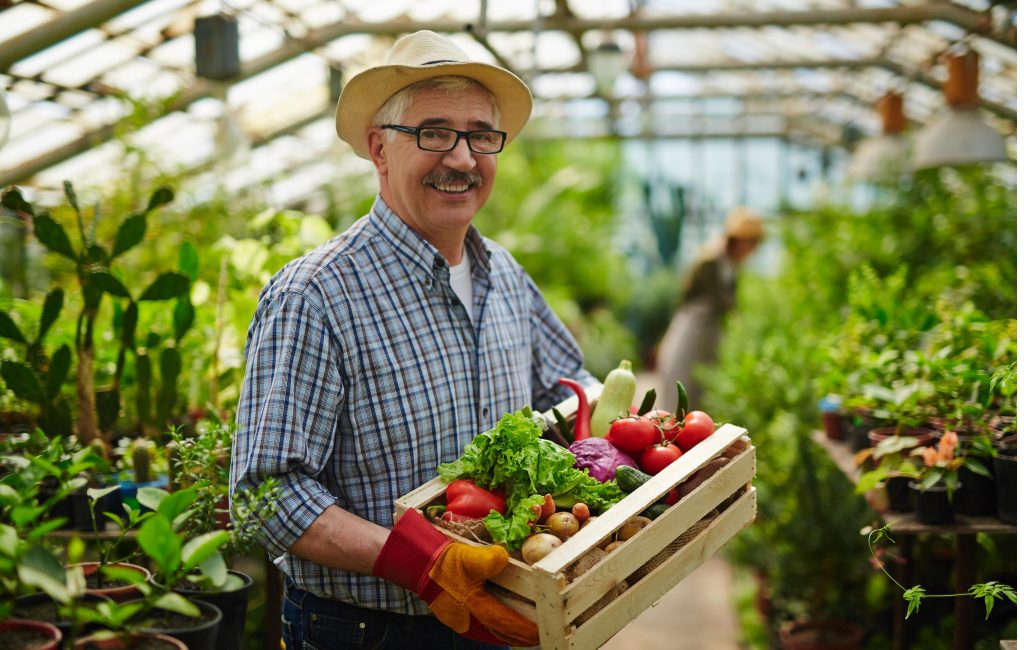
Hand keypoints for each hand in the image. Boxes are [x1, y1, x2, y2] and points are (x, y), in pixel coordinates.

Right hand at [374, 509, 538, 646]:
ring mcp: (462, 620)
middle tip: (539, 634)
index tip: (541, 632)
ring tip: (527, 632)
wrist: (418, 564)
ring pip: (492, 632)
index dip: (524, 629)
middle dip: (521, 635)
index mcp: (473, 606)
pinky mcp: (457, 617)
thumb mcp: (466, 556)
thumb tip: (504, 558)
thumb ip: (488, 559)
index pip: (505, 623)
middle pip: (500, 633)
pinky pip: (483, 627)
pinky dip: (497, 628)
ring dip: (509, 632)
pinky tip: (503, 624)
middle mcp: (468, 620)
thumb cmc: (442, 562)